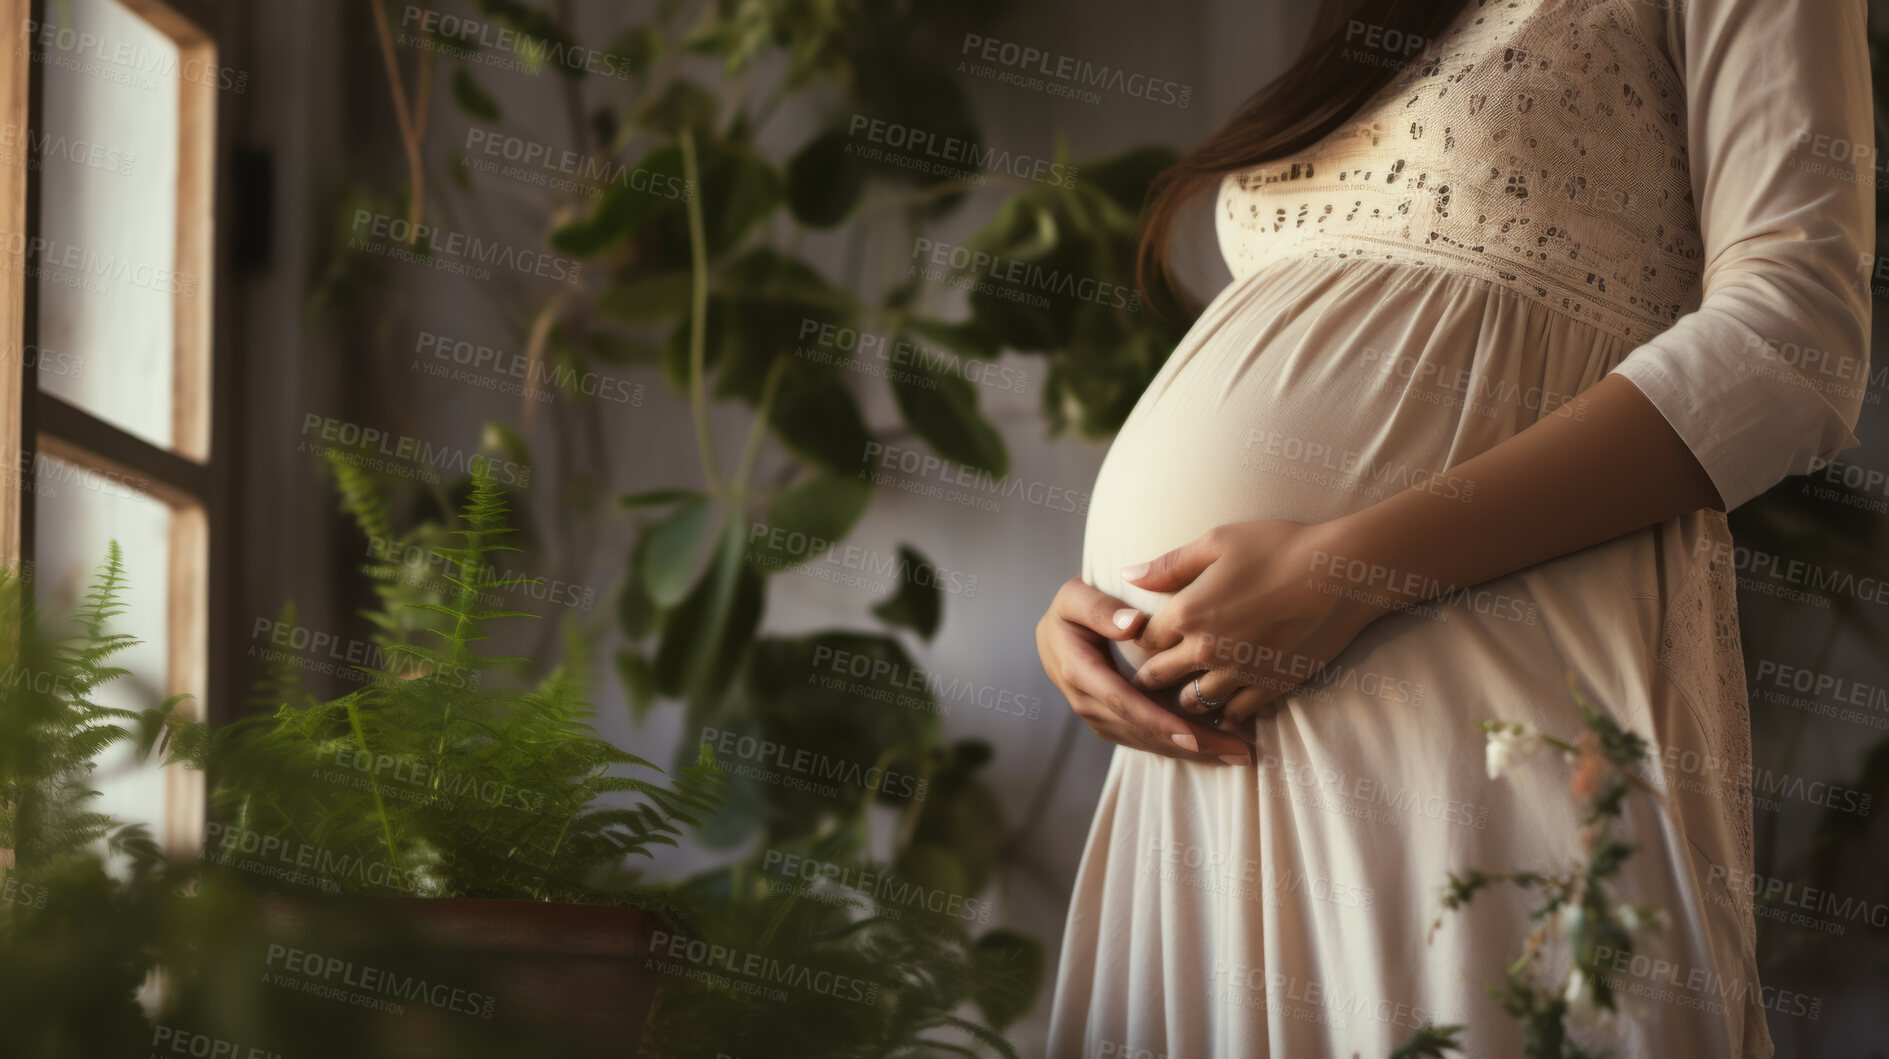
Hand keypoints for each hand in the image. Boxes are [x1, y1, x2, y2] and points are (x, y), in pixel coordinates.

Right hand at [1035, 577, 1253, 765]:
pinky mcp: (1109, 723)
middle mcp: (1086, 702)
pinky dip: (1177, 745)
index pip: (1124, 702)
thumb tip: (1134, 625)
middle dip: (1190, 745)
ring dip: (1190, 751)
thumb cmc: (1069, 610)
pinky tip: (1210, 747)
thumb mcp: (1074, 597)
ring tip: (1235, 753)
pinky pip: (1144, 739)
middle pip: (1142, 730)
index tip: (1195, 737)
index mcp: (1079, 672)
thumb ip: (1100, 608)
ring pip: (1146, 741)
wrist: (1054, 631)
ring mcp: (1097, 717)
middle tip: (1238, 751)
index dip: (1160, 722)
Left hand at [1125, 519, 1383, 726]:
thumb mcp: (1217, 542)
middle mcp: (1206, 650)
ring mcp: (1238, 673)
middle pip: (1159, 677)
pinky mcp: (1270, 687)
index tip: (1146, 639)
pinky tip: (1225, 707)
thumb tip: (1128, 575)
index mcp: (1187, 612)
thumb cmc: (1279, 547)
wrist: (1341, 573)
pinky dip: (1226, 713)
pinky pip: (1235, 714)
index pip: (1143, 640)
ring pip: (1193, 703)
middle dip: (1152, 677)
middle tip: (1152, 677)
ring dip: (1185, 698)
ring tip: (1186, 693)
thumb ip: (1169, 564)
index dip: (1141, 640)